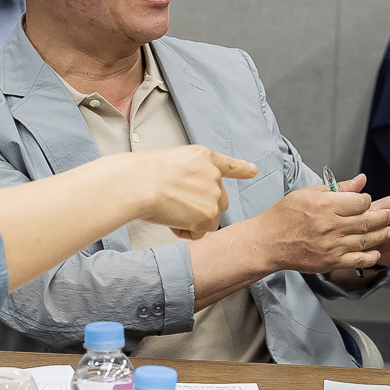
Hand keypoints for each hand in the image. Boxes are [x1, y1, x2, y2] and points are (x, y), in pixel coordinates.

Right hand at [124, 145, 256, 238]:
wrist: (137, 183)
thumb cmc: (141, 173)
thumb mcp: (169, 161)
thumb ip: (187, 174)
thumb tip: (185, 194)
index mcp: (202, 156)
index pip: (227, 164)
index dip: (241, 168)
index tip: (253, 170)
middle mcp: (213, 174)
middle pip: (218, 200)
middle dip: (201, 208)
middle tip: (174, 206)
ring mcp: (213, 195)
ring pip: (209, 219)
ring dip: (191, 221)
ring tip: (169, 210)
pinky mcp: (208, 215)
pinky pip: (200, 232)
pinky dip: (186, 232)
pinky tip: (171, 220)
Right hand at [254, 175, 389, 273]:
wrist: (268, 242)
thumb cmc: (284, 216)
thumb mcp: (308, 193)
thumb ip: (338, 187)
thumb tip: (361, 180)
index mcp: (325, 205)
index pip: (360, 202)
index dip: (367, 201)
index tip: (366, 201)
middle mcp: (330, 226)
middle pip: (367, 221)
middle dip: (382, 217)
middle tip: (388, 215)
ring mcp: (332, 246)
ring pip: (366, 240)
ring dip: (381, 235)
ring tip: (388, 231)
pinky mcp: (330, 261)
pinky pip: (358, 260)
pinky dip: (371, 256)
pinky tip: (375, 251)